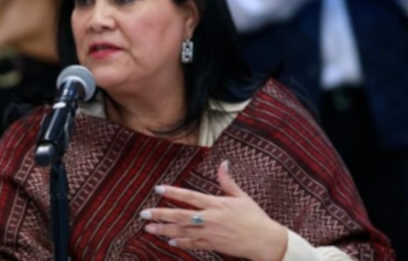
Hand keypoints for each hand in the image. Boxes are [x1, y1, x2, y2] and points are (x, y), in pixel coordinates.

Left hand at [140, 161, 287, 260]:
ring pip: (182, 231)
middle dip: (160, 215)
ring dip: (164, 230)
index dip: (173, 192)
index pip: (190, 196)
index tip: (158, 189)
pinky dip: (180, 242)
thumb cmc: (254, 217)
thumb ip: (227, 181)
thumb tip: (223, 163)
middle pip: (180, 216)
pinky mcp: (212, 245)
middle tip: (143, 214)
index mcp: (216, 204)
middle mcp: (210, 219)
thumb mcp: (241, 196)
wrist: (264, 240)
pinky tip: (169, 240)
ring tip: (148, 228)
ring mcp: (209, 233)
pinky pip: (192, 244)